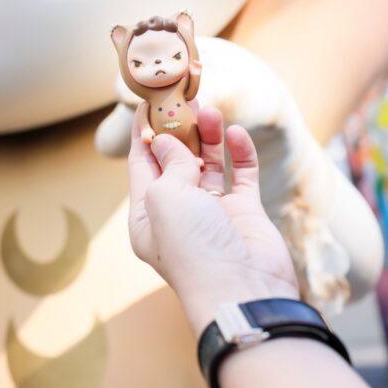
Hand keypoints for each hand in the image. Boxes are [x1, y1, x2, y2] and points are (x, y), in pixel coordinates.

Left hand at [128, 104, 298, 336]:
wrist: (243, 290)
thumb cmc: (193, 248)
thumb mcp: (164, 197)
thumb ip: (168, 164)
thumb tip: (167, 142)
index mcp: (148, 216)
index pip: (142, 165)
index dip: (143, 133)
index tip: (147, 101)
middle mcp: (179, 213)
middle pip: (176, 161)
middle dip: (179, 129)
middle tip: (185, 97)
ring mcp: (213, 212)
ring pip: (209, 164)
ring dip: (208, 136)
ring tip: (210, 108)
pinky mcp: (245, 214)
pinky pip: (241, 175)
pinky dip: (239, 153)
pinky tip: (236, 133)